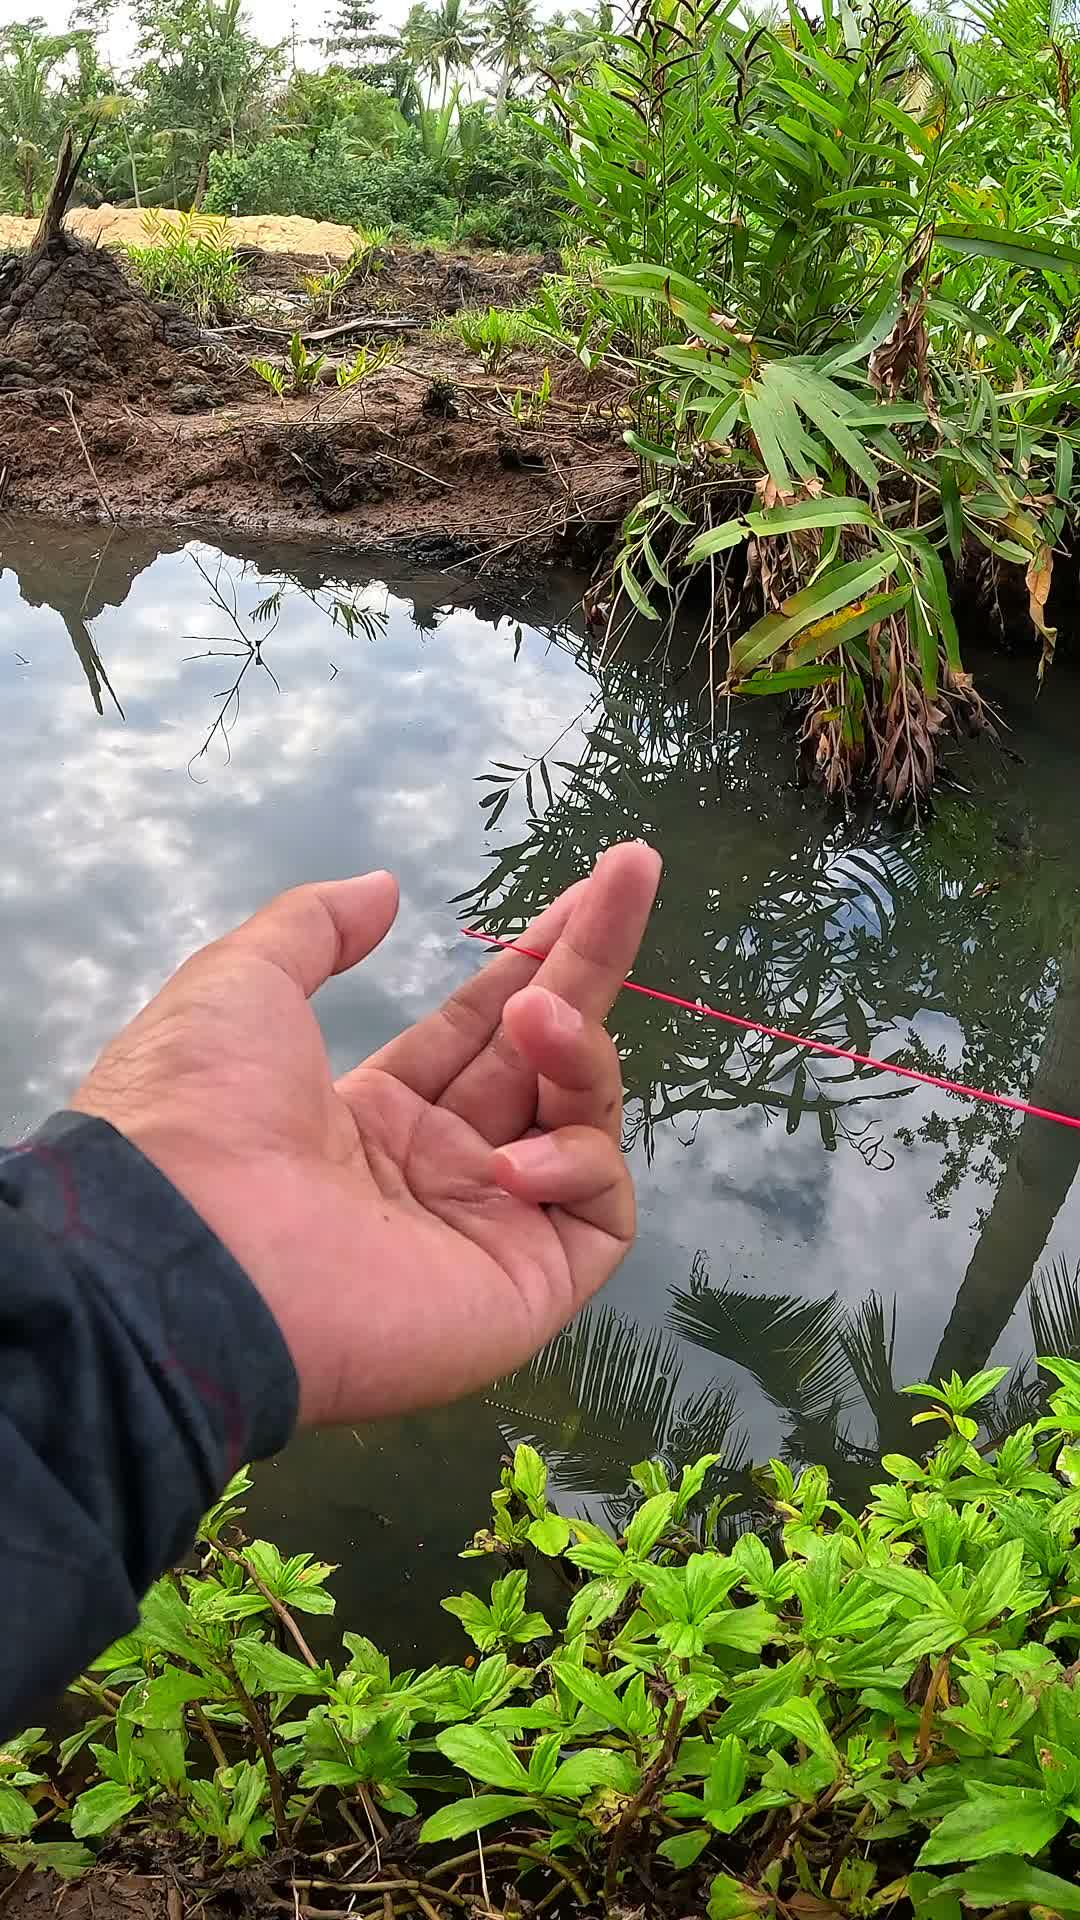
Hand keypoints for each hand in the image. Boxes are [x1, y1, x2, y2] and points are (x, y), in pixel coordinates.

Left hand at [71, 842, 661, 1424]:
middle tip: (634, 870)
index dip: (532, 959)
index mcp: (373, 1114)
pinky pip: (598, 1210)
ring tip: (538, 1018)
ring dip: (576, 1051)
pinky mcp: (526, 1288)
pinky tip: (509, 1160)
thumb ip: (315, 926)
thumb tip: (382, 888)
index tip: (586, 889)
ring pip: (582, 1121)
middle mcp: (437, 1170)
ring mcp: (486, 1230)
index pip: (481, 1030)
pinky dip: (576, 1163)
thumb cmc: (201, 1116)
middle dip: (589, 963)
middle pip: (544, 1056)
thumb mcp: (241, 984)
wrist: (181, 1256)